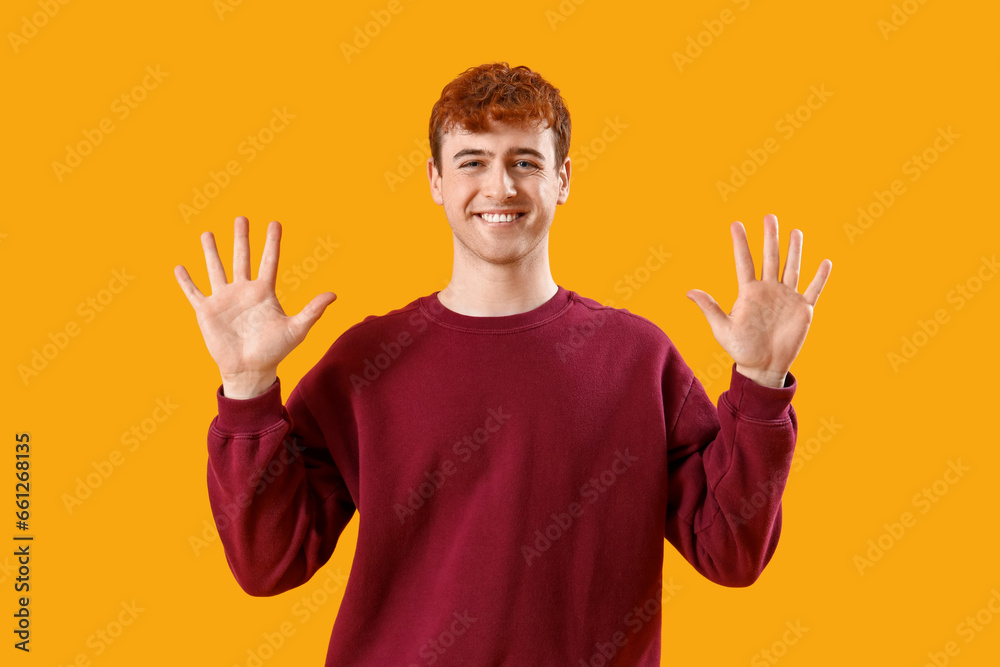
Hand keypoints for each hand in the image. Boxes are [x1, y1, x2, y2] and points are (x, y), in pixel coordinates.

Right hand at [174, 216, 336, 397]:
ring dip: (211, 251)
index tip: (275, 223)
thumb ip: (312, 311)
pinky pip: (193, 292)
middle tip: (241, 218)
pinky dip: (186, 281)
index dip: (272, 242)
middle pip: (242, 258)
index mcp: (264, 292)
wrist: (250, 370)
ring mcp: (224, 300)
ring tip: (207, 233)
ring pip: (216, 269)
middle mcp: (243, 291)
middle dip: (242, 238)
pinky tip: (179, 267)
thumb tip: (334, 294)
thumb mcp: (296, 329)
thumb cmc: (274, 351)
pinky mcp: (206, 312)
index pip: (269, 261)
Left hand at [686, 214, 831, 387]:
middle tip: (770, 216)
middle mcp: (768, 290)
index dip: (740, 243)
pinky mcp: (802, 309)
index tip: (736, 224)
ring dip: (794, 250)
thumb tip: (688, 292)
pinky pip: (813, 289)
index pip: (744, 262)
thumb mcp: (722, 328)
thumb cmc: (740, 349)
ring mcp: (787, 298)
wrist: (762, 367)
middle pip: (770, 258)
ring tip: (795, 231)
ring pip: (792, 268)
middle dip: (770, 237)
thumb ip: (710, 308)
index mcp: (749, 292)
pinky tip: (825, 262)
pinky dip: (819, 277)